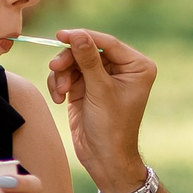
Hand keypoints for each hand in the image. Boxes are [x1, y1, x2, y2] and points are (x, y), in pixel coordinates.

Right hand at [46, 29, 155, 192]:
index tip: (61, 35)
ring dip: (62, 74)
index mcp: (137, 66)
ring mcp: (103, 77)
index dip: (83, 37)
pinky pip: (67, 74)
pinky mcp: (86, 87)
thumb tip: (77, 34)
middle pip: (87, 49)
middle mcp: (122, 68)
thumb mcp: (99, 90)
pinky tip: (59, 98)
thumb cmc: (111, 127)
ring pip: (74, 61)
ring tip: (60, 92)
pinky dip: (59, 83)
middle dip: (69, 60)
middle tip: (55, 69)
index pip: (107, 42)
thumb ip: (88, 60)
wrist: (104, 158)